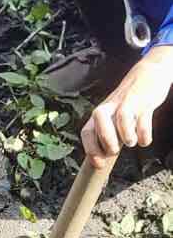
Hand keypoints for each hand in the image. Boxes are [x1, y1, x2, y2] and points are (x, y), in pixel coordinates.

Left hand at [81, 47, 172, 166]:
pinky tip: (144, 139)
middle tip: (115, 151)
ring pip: (122, 118)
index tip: (99, 164)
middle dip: (106, 140)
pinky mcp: (145, 102)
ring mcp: (128, 103)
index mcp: (101, 112)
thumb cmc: (129, 101)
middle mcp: (111, 106)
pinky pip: (144, 121)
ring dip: (127, 136)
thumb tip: (102, 159)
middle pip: (98, 118)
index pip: (87, 130)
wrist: (149, 73)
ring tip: (132, 142)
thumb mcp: (114, 115)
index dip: (90, 149)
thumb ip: (108, 133)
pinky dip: (145, 136)